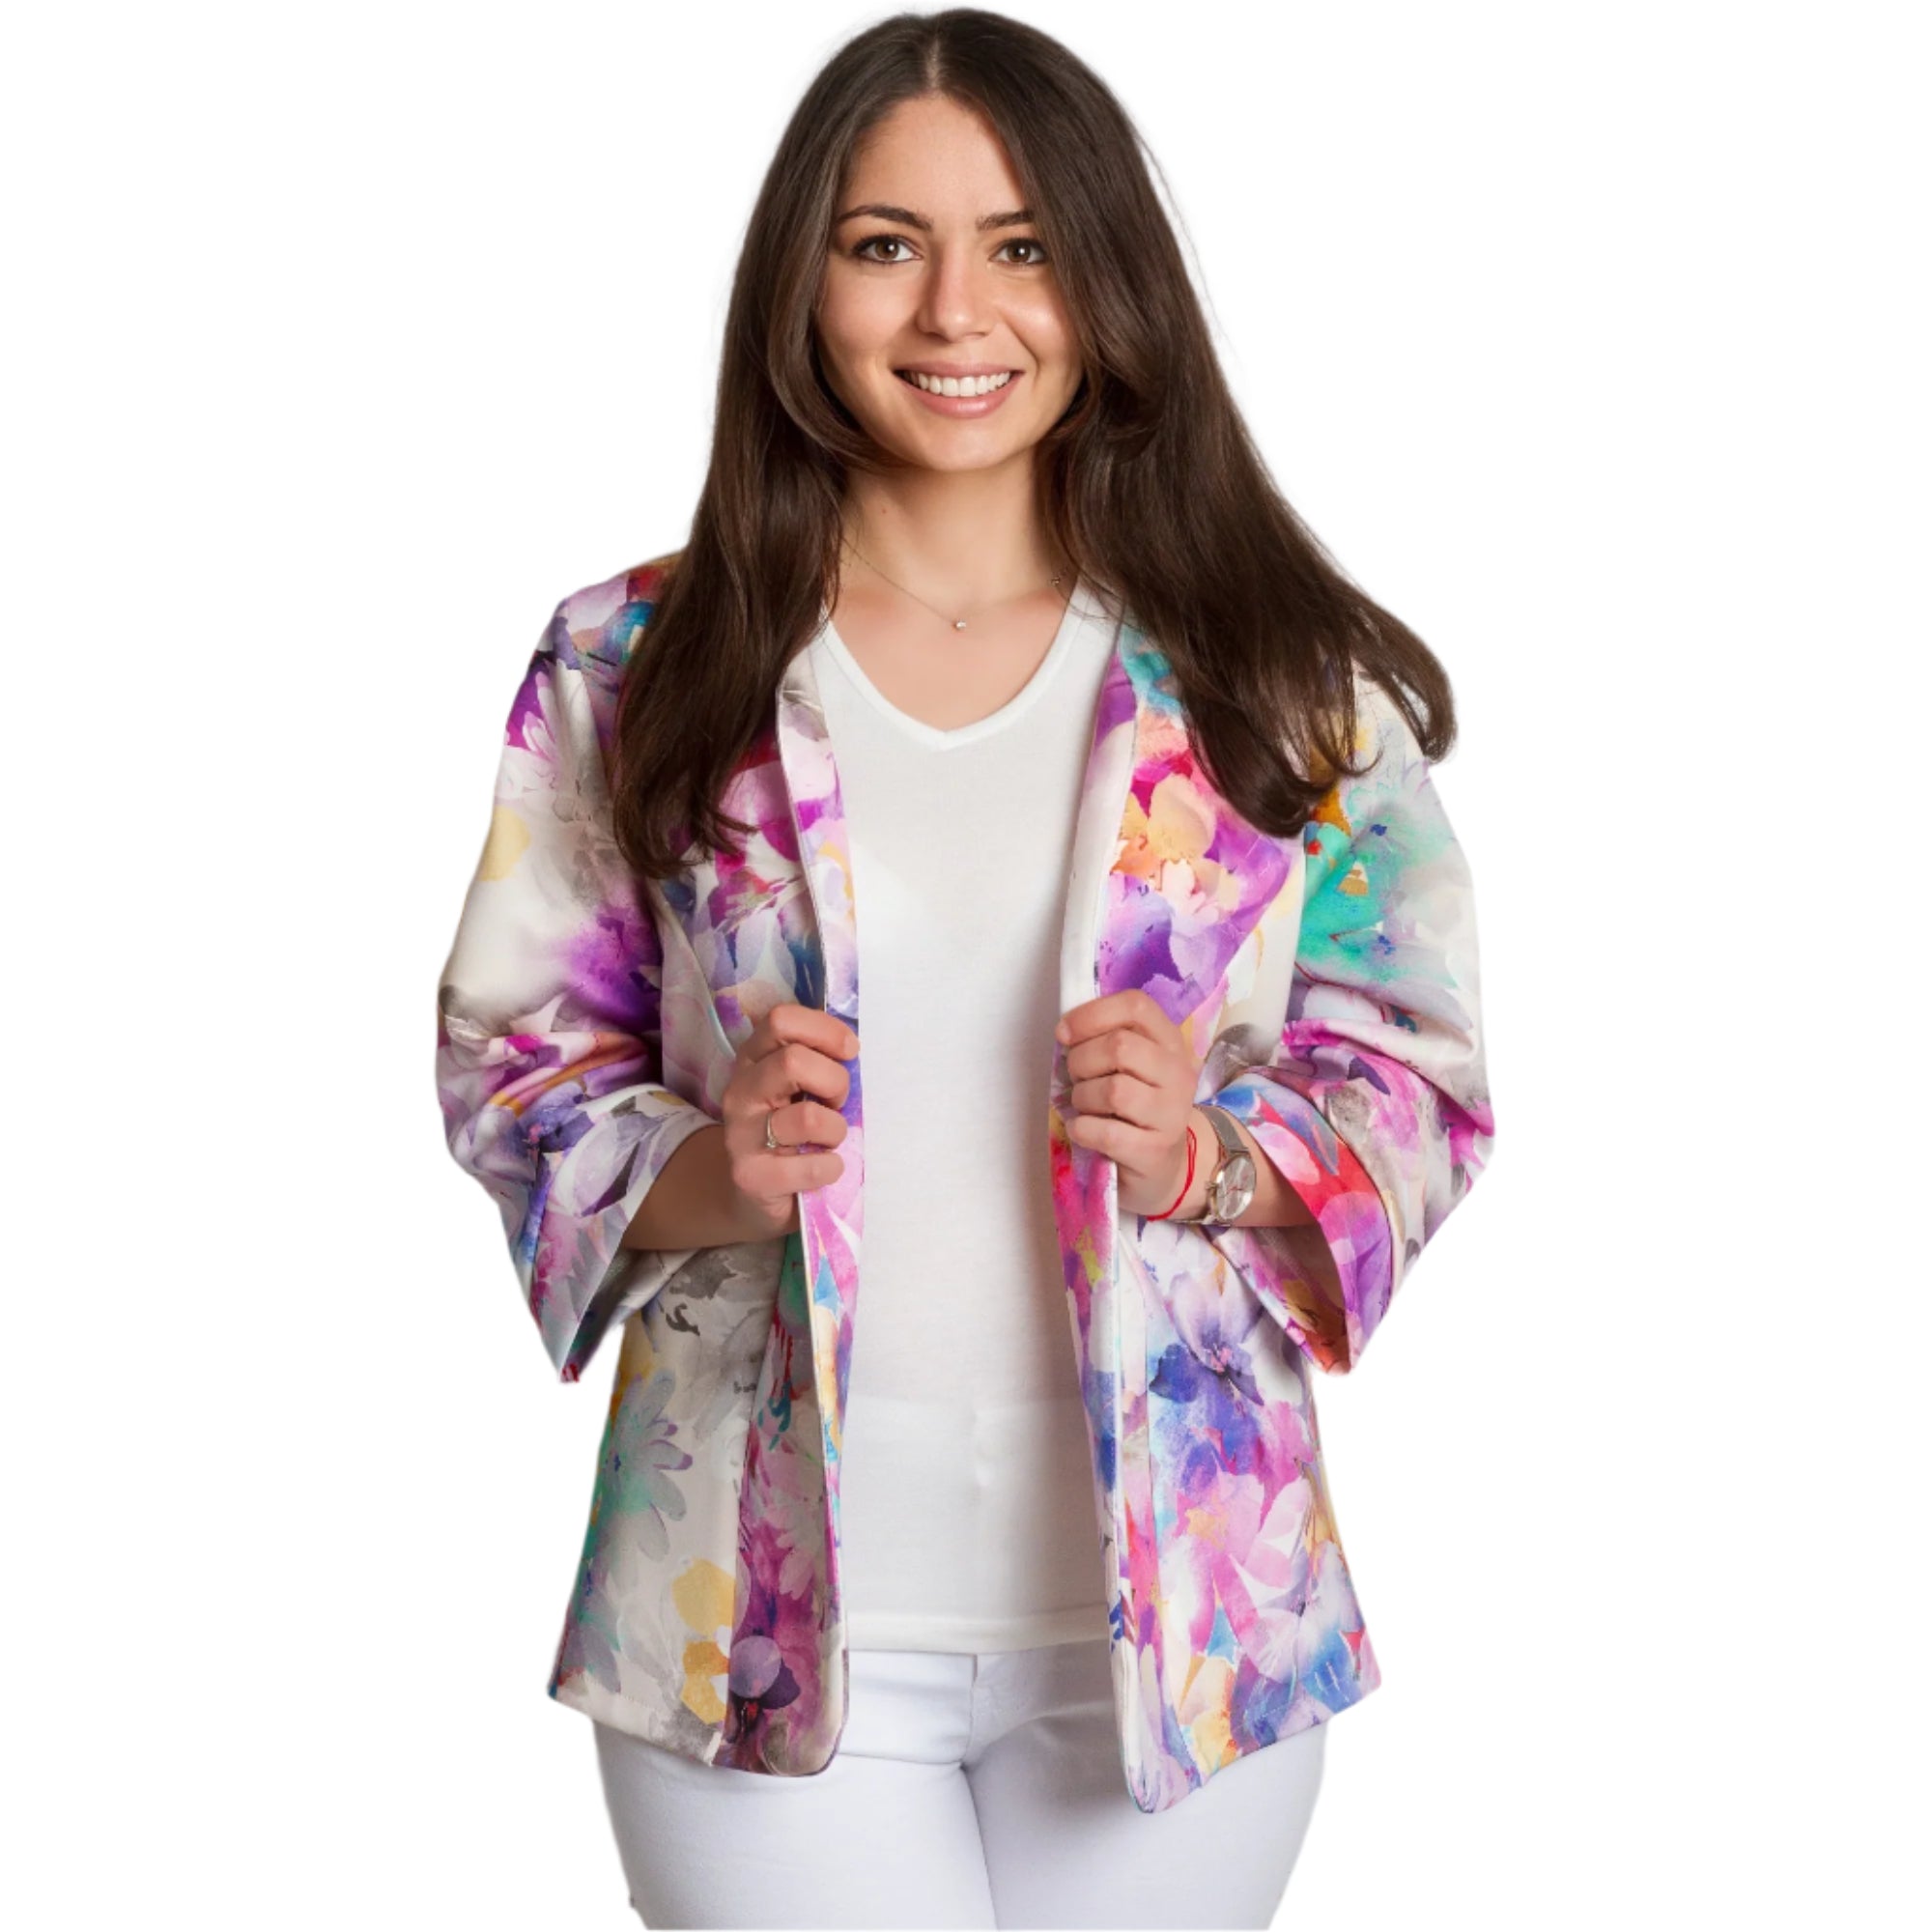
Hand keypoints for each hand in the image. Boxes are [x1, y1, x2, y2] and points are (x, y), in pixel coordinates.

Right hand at [718, 1003, 858, 1238]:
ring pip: (807, 1117)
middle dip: (834, 1082)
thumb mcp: (802, 1087)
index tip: (849, 1051)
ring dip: (835, 1130)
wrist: (757, 1191)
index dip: (824, 1031)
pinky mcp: (750, 1175)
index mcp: (755, 1059)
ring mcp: (740, 1133)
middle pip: (793, 1062)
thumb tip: (852, 1051)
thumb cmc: (793, 1130)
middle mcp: (741, 1090)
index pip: (782, 1020)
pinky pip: (810, 1166)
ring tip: (829, 1140)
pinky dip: (831, 1167)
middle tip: (838, 1103)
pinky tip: (825, 1168)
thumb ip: (820, 1063)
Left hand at [1055, 990, 1203, 1217]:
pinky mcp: (1154, 1151)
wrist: (1165, 1168)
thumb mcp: (1132, 1067)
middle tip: (1076, 1078)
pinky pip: (1105, 1132)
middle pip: (1119, 1046)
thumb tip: (1066, 1030)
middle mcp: (1178, 1074)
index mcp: (1171, 1043)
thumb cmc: (1136, 1109)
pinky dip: (1082, 1129)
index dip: (1092, 1015)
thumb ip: (1107, 1040)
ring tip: (1085, 1107)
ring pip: (1113, 1090)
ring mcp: (1171, 1114)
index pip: (1135, 1006)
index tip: (1065, 1034)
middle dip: (1082, 1061)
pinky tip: (1084, 1130)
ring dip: (1082, 1098)